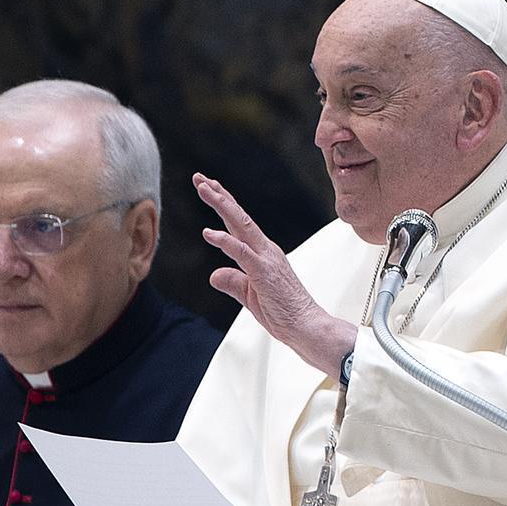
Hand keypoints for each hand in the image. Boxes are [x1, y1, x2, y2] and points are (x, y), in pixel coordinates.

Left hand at [193, 173, 354, 375]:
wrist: (306, 327)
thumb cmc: (284, 313)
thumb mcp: (250, 296)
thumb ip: (233, 282)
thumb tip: (214, 274)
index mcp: (263, 254)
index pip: (240, 224)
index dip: (224, 204)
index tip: (209, 187)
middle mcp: (266, 250)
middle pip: (239, 216)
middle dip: (219, 195)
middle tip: (200, 178)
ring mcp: (266, 259)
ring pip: (241, 225)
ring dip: (221, 205)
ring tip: (204, 188)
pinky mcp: (264, 273)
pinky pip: (242, 253)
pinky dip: (225, 241)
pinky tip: (208, 232)